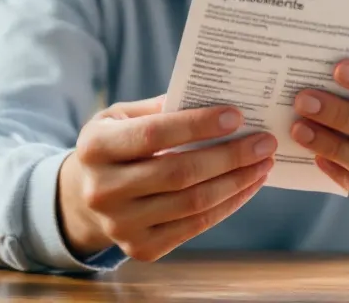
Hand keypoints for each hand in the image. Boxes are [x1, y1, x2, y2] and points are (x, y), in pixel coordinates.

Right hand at [58, 95, 276, 261]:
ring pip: (193, 203)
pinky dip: (228, 205)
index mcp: (95, 147)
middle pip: (179, 173)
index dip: (197, 125)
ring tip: (263, 163)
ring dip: (237, 182)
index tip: (237, 115)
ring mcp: (121, 225)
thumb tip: (215, 100)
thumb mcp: (120, 116)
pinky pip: (195, 226)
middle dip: (230, 156)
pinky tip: (247, 186)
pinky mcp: (141, 248)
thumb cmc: (113, 145)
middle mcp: (103, 190)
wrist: (83, 198)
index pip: (153, 134)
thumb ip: (159, 108)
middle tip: (265, 142)